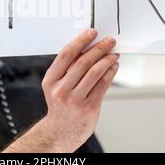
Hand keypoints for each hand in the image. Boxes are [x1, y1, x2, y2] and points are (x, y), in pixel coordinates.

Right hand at [39, 29, 118, 151]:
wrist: (61, 131)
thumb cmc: (60, 104)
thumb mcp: (55, 85)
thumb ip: (67, 68)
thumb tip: (88, 46)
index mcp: (50, 80)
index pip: (66, 55)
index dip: (80, 41)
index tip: (92, 32)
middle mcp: (60, 89)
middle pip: (82, 62)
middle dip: (98, 48)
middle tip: (109, 41)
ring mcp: (74, 100)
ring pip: (95, 73)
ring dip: (107, 60)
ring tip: (114, 53)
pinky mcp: (88, 107)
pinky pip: (103, 85)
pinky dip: (110, 73)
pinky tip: (114, 66)